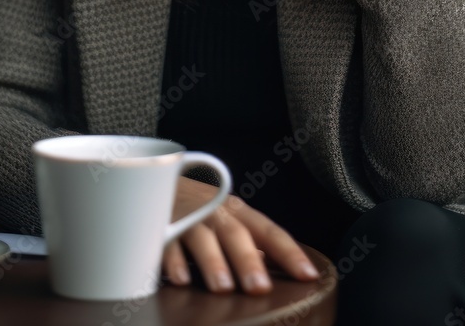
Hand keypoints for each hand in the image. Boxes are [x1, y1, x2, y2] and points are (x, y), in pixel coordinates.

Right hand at [161, 176, 319, 294]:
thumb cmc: (200, 206)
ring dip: (213, 261)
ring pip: (202, 238)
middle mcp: (216, 212)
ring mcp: (188, 216)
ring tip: (223, 287)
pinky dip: (173, 260)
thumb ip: (249, 242)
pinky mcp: (160, 223)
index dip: (289, 252)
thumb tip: (274, 268)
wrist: (156, 177)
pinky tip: (180, 280)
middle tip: (260, 287)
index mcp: (238, 212)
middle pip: (235, 234)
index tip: (308, 275)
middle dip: (248, 260)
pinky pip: (166, 241)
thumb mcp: (228, 218)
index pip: (269, 231)